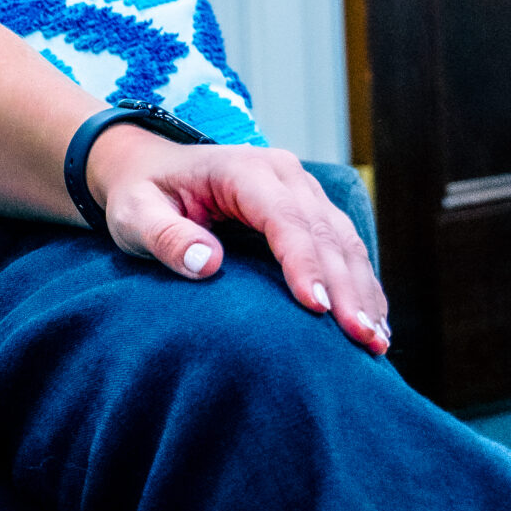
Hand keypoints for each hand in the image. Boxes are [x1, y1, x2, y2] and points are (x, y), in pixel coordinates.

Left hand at [87, 131, 391, 356]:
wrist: (145, 169)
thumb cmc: (140, 194)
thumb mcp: (135, 214)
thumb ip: (165, 237)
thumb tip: (209, 264)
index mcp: (241, 169)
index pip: (284, 218)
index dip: (304, 264)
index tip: (318, 309)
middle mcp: (282, 174)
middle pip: (324, 233)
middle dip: (346, 288)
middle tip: (362, 340)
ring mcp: (301, 191)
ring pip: (344, 241)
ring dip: (363, 290)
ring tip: (375, 341)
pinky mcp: (309, 211)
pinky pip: (343, 247)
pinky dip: (361, 284)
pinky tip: (374, 323)